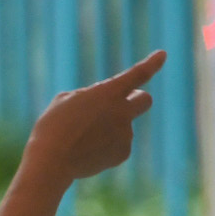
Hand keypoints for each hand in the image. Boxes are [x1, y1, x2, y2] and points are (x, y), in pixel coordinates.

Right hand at [19, 51, 163, 187]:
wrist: (52, 161)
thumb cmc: (52, 127)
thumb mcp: (65, 102)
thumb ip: (89, 98)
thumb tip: (102, 108)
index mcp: (108, 93)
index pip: (138, 74)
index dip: (151, 63)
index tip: (162, 54)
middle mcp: (123, 111)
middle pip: (145, 100)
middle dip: (137, 99)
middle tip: (122, 104)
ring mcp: (125, 133)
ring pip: (120, 127)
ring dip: (106, 129)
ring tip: (81, 138)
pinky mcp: (123, 153)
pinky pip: (117, 146)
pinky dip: (104, 148)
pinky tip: (85, 152)